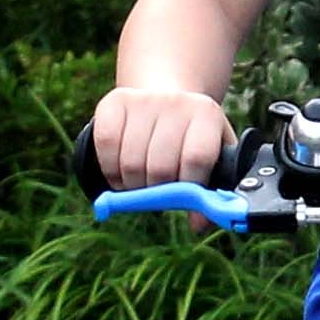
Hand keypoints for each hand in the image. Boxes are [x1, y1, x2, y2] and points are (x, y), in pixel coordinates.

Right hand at [87, 86, 236, 189]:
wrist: (166, 94)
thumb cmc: (192, 138)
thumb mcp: (213, 155)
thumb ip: (214, 191)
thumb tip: (198, 225)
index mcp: (206, 114)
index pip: (196, 159)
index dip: (188, 188)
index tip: (186, 204)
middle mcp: (176, 102)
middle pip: (159, 167)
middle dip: (157, 192)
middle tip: (158, 194)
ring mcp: (143, 100)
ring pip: (130, 163)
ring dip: (132, 187)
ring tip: (140, 185)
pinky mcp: (114, 102)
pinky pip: (106, 145)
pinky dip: (110, 170)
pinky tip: (120, 174)